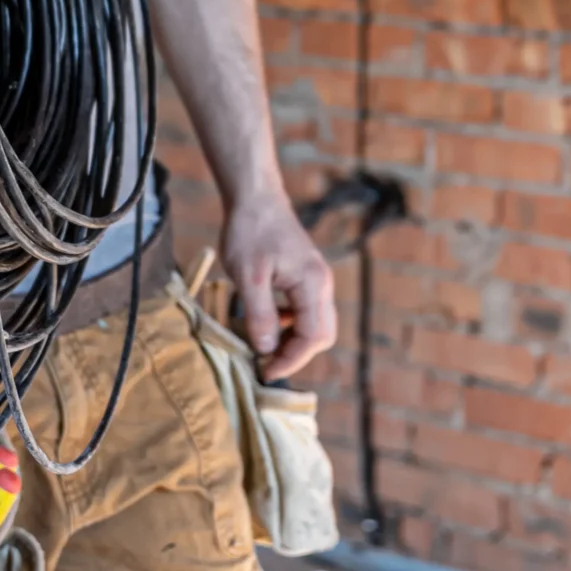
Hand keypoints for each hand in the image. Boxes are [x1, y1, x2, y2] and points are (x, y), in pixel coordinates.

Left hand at [223, 193, 336, 380]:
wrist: (256, 198)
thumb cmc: (251, 232)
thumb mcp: (248, 278)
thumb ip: (260, 316)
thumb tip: (267, 350)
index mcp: (313, 285)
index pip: (312, 337)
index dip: (290, 360)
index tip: (265, 372)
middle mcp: (322, 284)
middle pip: (321, 335)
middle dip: (296, 354)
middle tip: (265, 362)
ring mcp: (316, 280)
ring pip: (315, 324)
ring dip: (292, 340)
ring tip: (262, 345)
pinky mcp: (306, 277)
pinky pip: (305, 311)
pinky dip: (289, 324)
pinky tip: (266, 321)